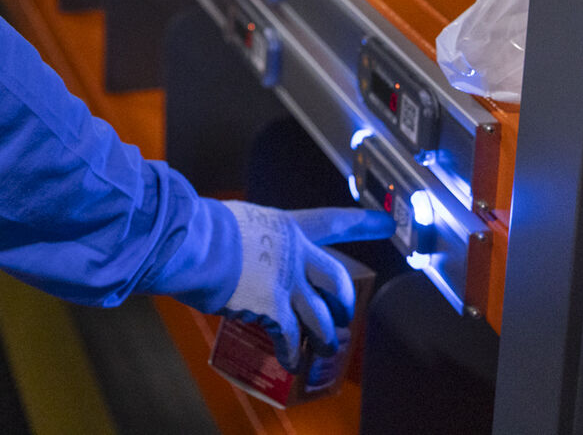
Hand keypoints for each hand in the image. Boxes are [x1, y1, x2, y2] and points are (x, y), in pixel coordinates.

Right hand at [219, 203, 392, 365]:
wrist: (196, 242)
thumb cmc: (204, 227)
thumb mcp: (238, 221)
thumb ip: (252, 238)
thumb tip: (241, 252)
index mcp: (286, 227)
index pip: (332, 222)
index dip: (362, 223)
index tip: (386, 223)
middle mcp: (294, 254)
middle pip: (337, 281)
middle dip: (343, 303)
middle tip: (342, 315)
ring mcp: (287, 283)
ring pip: (322, 318)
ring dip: (325, 338)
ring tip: (323, 348)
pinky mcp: (273, 310)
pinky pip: (291, 338)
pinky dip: (291, 353)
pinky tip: (290, 361)